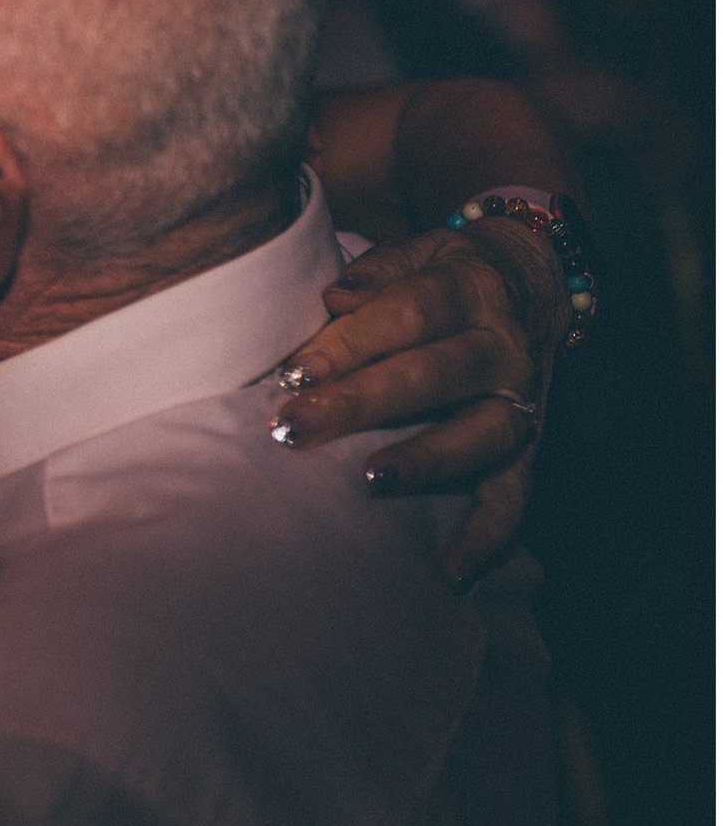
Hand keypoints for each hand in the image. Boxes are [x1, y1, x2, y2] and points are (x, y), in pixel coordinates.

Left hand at [274, 220, 571, 585]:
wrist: (530, 284)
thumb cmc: (444, 274)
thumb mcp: (419, 251)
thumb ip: (377, 272)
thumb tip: (334, 297)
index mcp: (470, 290)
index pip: (409, 313)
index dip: (351, 341)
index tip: (294, 370)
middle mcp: (503, 348)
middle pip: (433, 375)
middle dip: (361, 402)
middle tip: (295, 426)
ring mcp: (521, 402)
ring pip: (479, 435)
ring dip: (424, 461)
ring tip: (369, 481)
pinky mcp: (530, 448)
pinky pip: (515, 498)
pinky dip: (487, 539)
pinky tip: (448, 574)